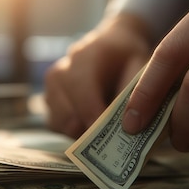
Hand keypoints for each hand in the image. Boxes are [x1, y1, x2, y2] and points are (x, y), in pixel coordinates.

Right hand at [44, 14, 151, 137]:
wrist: (111, 45)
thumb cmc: (127, 58)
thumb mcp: (140, 67)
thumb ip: (135, 93)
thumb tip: (130, 123)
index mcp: (85, 58)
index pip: (83, 91)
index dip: (94, 116)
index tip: (109, 138)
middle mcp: (61, 72)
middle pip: (67, 113)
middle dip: (89, 132)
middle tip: (112, 142)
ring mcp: (51, 88)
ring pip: (60, 123)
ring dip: (81, 133)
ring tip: (104, 131)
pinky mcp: (48, 101)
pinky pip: (57, 126)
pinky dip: (74, 131)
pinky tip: (92, 124)